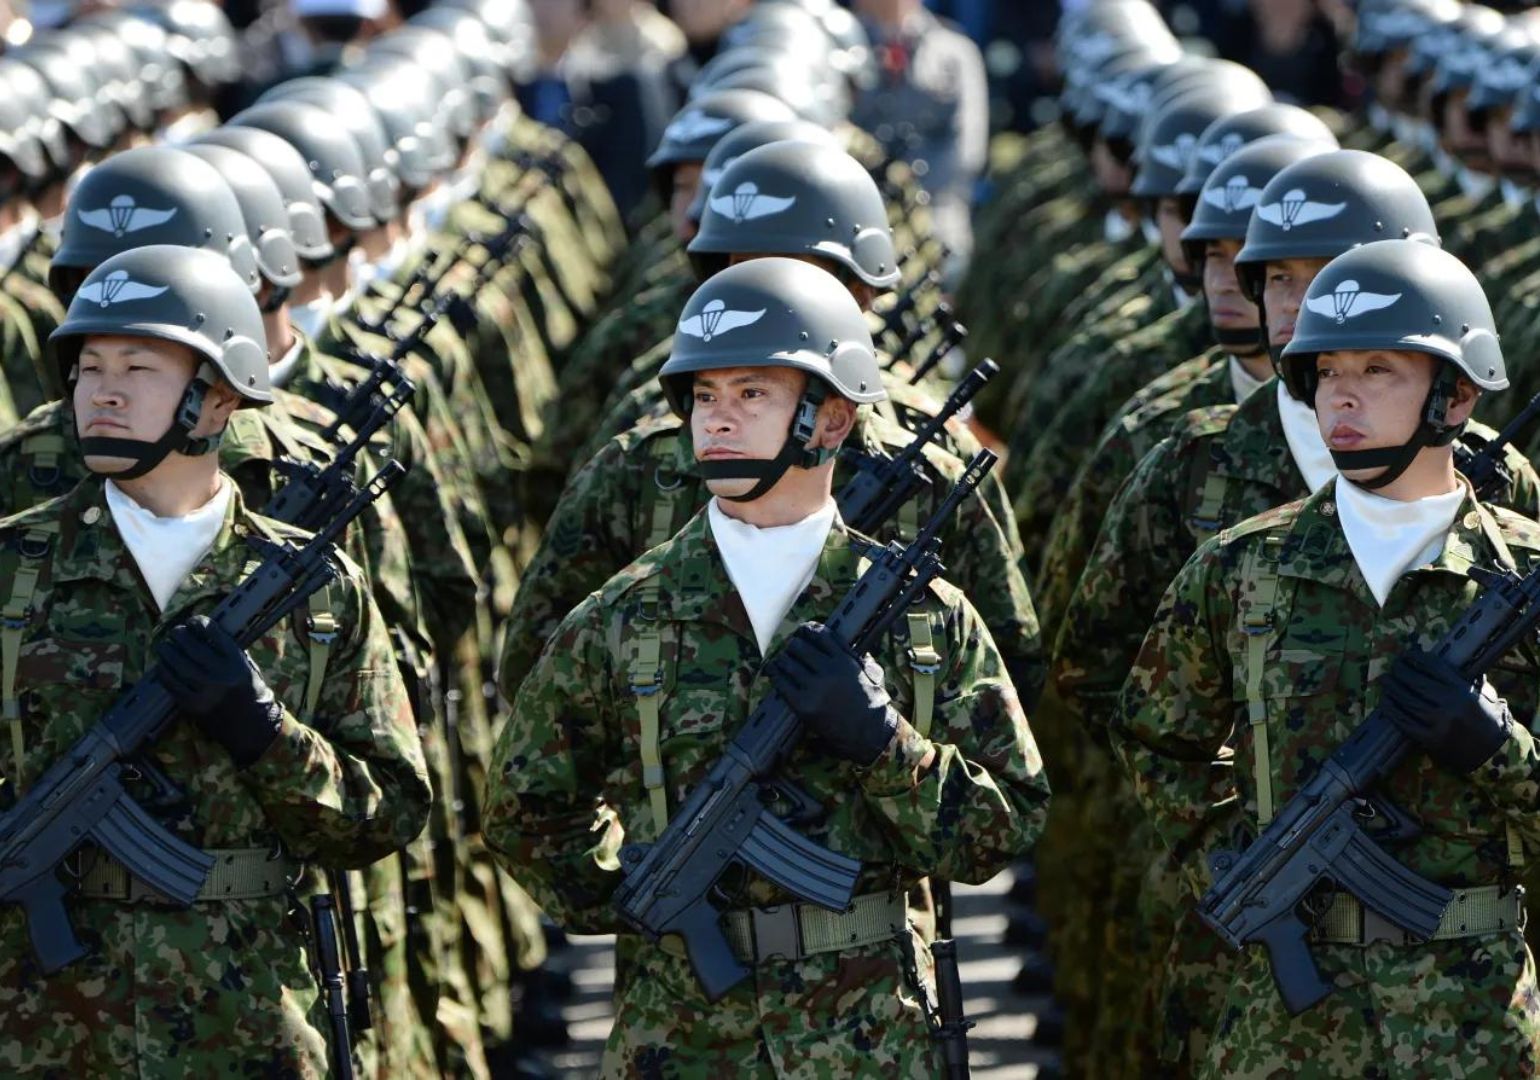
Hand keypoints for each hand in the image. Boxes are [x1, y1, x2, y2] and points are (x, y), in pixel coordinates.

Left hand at [156, 615, 282, 767]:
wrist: (252, 724)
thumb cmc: (250, 691)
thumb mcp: (247, 666)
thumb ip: (229, 651)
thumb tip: (205, 633)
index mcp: (236, 662)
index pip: (214, 634)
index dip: (200, 623)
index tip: (193, 621)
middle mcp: (221, 675)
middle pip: (192, 647)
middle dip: (179, 635)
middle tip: (175, 632)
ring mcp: (205, 691)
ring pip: (177, 665)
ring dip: (167, 652)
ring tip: (164, 646)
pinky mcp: (192, 704)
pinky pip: (171, 684)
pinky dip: (164, 672)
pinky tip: (163, 666)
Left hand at [764, 623, 898, 766]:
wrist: (868, 732)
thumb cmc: (871, 703)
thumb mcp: (872, 673)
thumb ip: (858, 656)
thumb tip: (844, 644)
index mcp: (845, 660)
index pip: (819, 634)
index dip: (807, 630)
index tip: (802, 631)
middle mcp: (828, 671)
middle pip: (799, 646)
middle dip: (793, 646)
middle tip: (791, 649)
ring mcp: (814, 688)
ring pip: (787, 662)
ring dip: (783, 659)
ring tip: (781, 660)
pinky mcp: (803, 704)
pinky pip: (781, 682)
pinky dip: (774, 673)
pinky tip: (773, 670)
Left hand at [1378, 648, 1511, 774]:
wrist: (1496, 751)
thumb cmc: (1488, 718)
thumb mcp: (1483, 693)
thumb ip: (1466, 677)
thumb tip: (1445, 659)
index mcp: (1463, 691)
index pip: (1434, 668)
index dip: (1417, 659)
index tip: (1407, 655)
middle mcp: (1451, 705)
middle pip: (1417, 683)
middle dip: (1401, 672)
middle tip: (1393, 667)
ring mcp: (1439, 724)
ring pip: (1408, 701)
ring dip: (1392, 689)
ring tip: (1385, 681)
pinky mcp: (1430, 740)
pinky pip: (1405, 722)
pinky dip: (1392, 710)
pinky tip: (1385, 702)